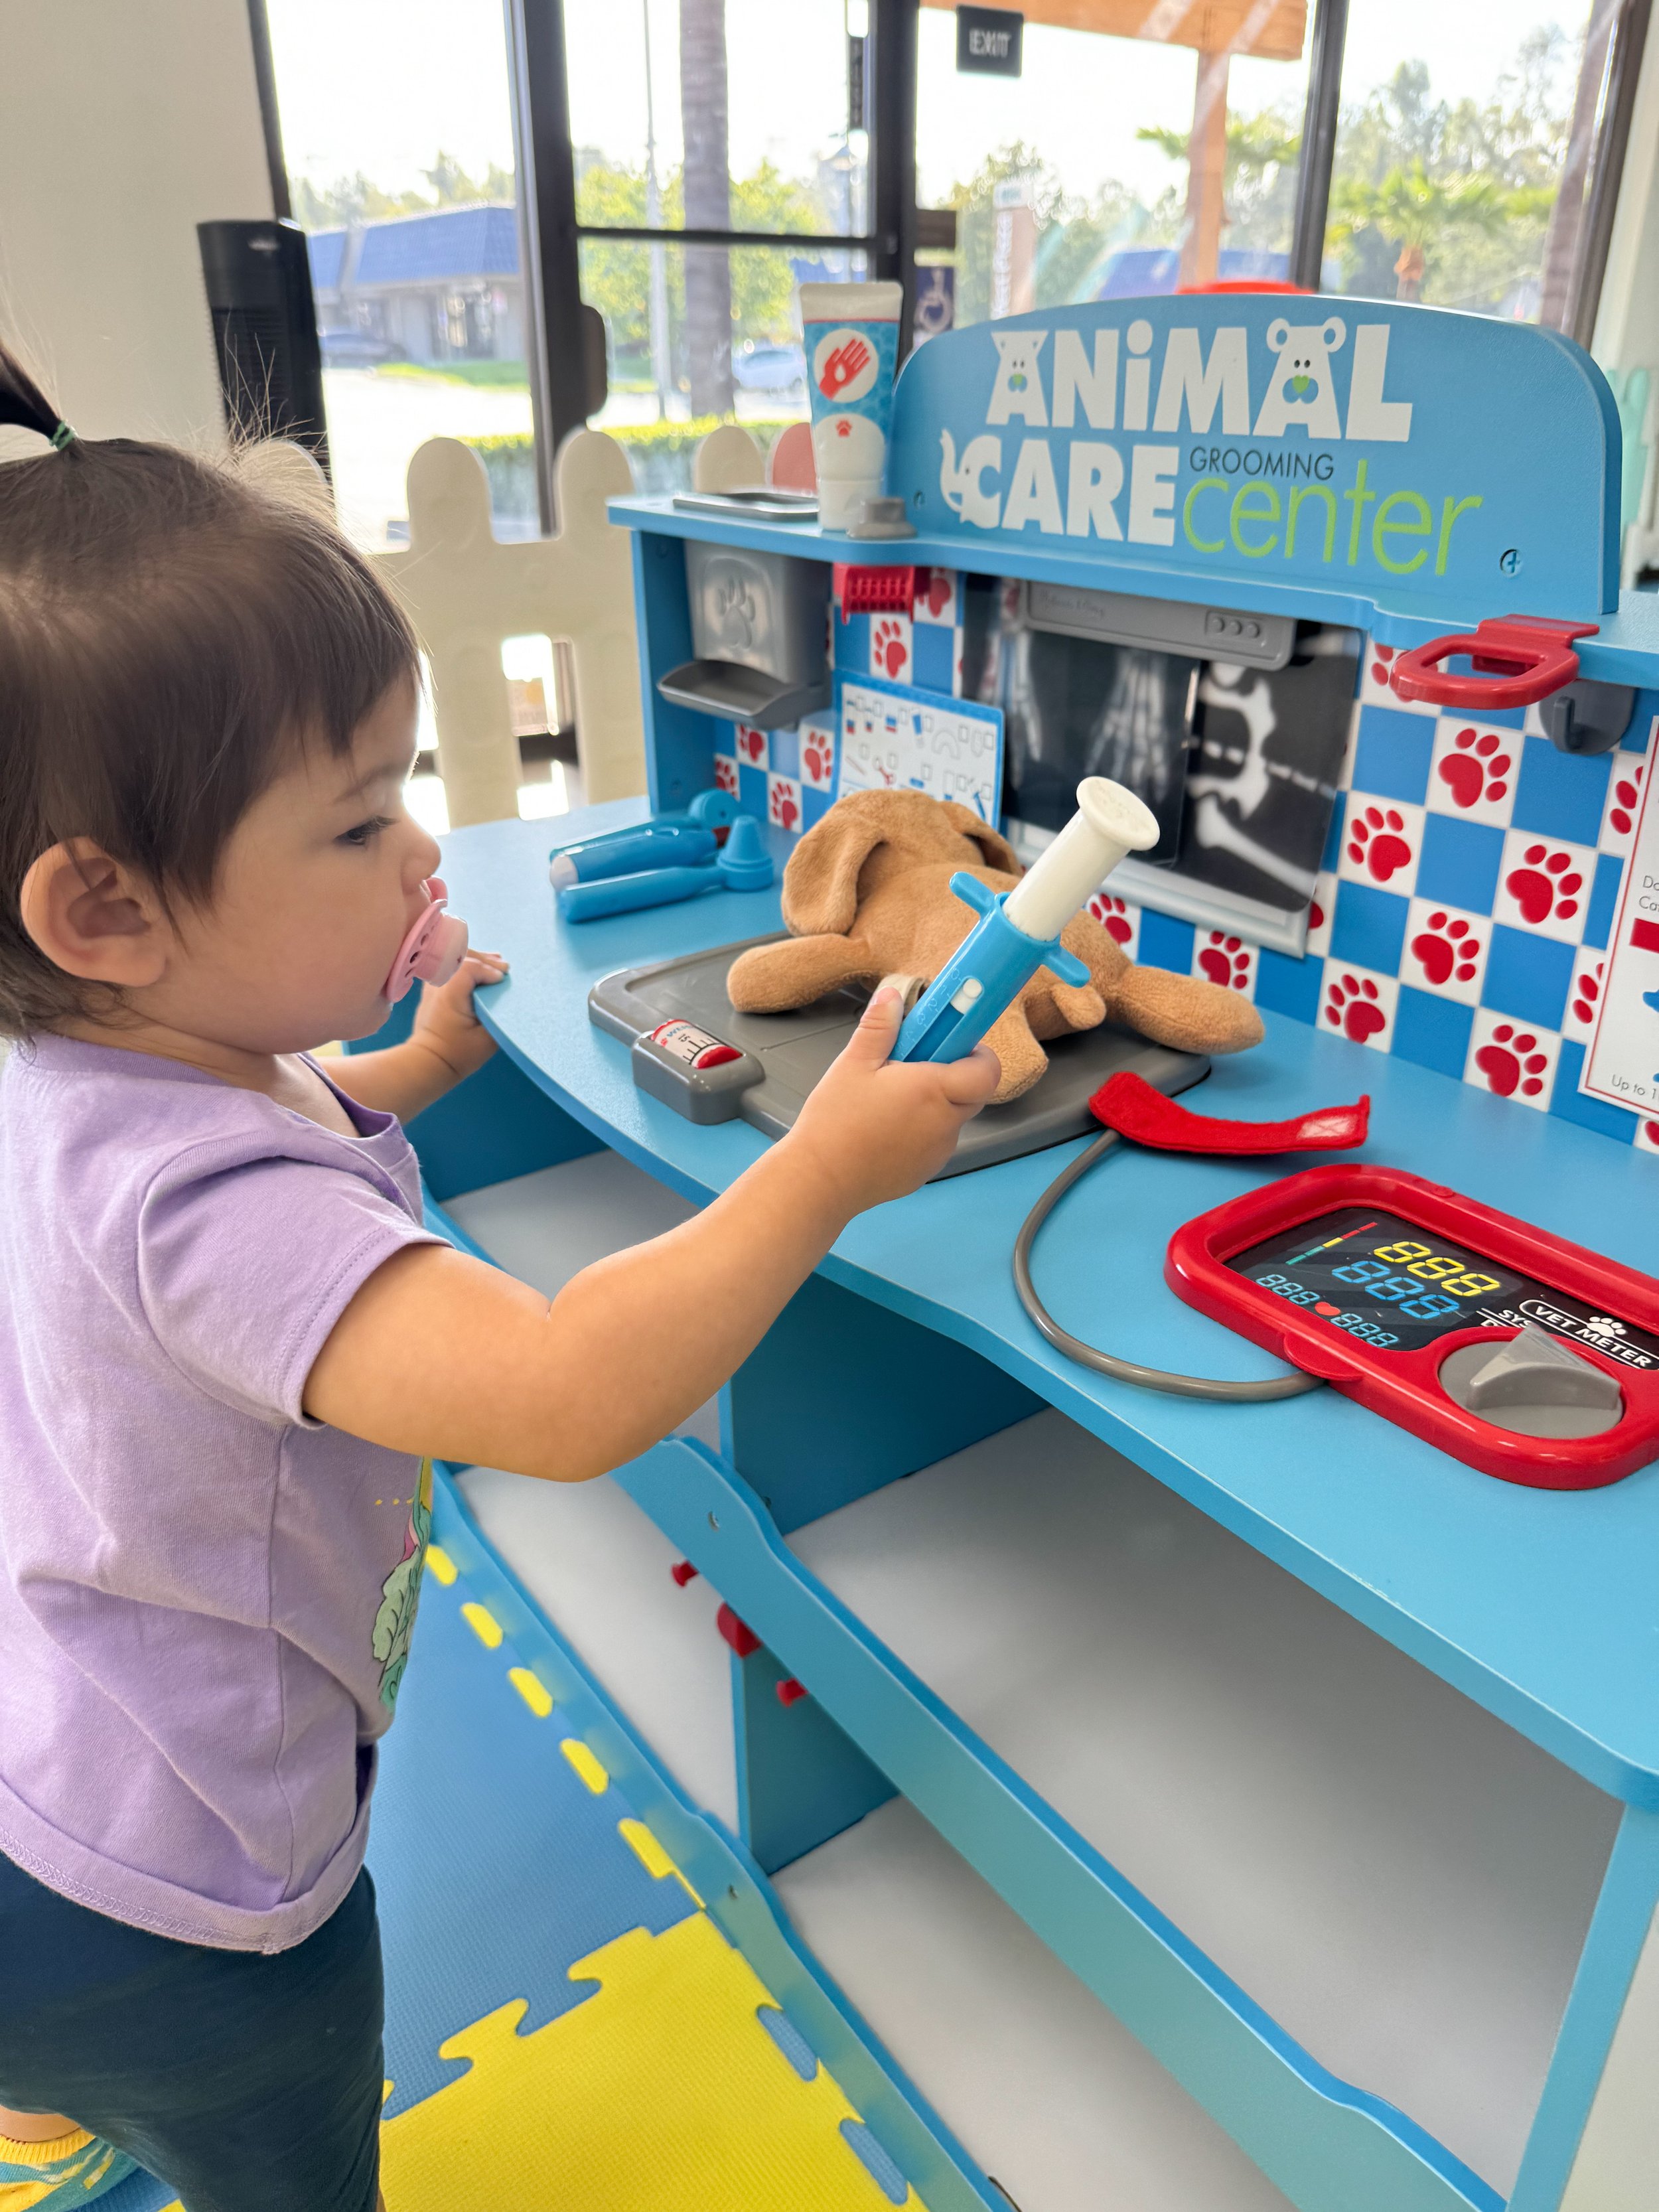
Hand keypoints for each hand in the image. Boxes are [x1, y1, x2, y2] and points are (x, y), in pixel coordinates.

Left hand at [410, 949, 508, 1081]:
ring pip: (454, 959)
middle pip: (462, 957)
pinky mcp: (432, 989)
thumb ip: (499, 1014)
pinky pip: (449, 967)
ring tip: (495, 962)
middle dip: (485, 960)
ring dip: (476, 959)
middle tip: (505, 968)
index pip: (470, 967)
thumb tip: (506, 997)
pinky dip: (464, 965)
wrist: (429, 1062)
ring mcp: (432, 985)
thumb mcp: (487, 1039)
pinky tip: (478, 968)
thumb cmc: (458, 1054)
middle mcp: (438, 985)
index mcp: (450, 994)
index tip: (502, 980)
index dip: (490, 970)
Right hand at [785, 988, 998, 1212]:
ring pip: (951, 1119)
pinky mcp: (925, 1172)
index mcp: (934, 1091)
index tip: (953, 1043)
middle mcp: (945, 1124)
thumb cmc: (835, 1123)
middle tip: (914, 1066)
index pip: (987, 1071)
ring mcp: (938, 1153)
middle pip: (971, 1093)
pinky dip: (921, 1130)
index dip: (978, 1054)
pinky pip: (934, 1143)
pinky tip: (884, 1129)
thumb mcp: (853, 1064)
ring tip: (890, 1101)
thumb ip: (880, 1027)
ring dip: (934, 1105)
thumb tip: (894, 997)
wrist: (819, 1181)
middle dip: (951, 1076)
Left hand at [819, 336, 870, 396]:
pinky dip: (863, 363)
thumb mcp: (828, 363)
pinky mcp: (852, 374)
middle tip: (862, 342)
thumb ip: (833, 355)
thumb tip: (839, 348)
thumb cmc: (827, 375)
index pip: (846, 350)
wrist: (830, 385)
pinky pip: (859, 367)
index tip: (855, 338)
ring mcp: (849, 368)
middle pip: (852, 354)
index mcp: (840, 360)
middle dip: (857, 348)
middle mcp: (845, 363)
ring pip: (856, 359)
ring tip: (866, 349)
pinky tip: (868, 358)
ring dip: (861, 354)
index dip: (850, 344)